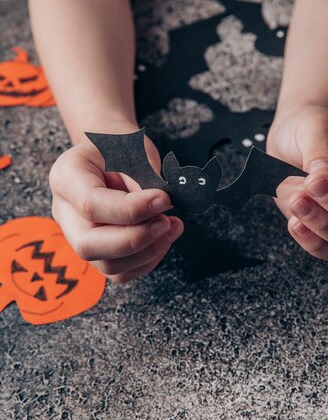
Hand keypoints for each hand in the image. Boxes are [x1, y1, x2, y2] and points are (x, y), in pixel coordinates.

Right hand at [49, 128, 183, 282]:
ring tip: (172, 225)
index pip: (91, 204)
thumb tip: (160, 209)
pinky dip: (149, 260)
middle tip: (166, 220)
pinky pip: (122, 272)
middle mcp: (65, 212)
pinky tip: (165, 237)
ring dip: (148, 251)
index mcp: (66, 177)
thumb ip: (143, 179)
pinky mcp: (99, 252)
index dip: (131, 209)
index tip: (164, 199)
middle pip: (89, 246)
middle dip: (135, 239)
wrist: (111, 153)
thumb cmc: (121, 147)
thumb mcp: (132, 149)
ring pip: (108, 265)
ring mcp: (79, 236)